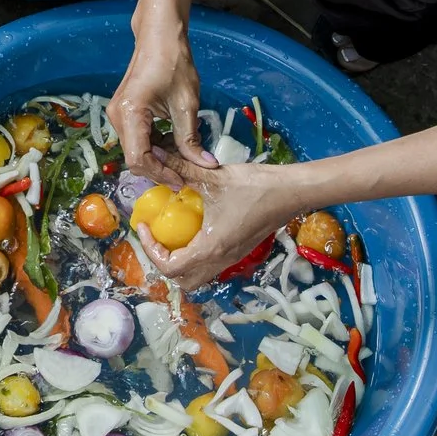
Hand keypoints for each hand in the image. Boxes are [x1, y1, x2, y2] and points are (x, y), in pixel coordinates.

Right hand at [108, 25, 211, 170]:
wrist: (159, 36)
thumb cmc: (173, 63)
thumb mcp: (187, 104)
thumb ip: (190, 138)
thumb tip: (205, 165)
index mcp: (129, 113)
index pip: (139, 159)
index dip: (161, 174)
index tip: (183, 181)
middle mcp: (116, 117)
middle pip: (135, 158)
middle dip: (161, 169)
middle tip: (187, 174)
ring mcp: (117, 114)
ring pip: (136, 150)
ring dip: (159, 158)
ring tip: (185, 158)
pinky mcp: (123, 112)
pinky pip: (137, 138)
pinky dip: (155, 146)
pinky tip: (174, 143)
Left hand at [134, 157, 312, 289]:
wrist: (292, 191)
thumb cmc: (254, 186)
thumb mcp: (212, 177)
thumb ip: (179, 168)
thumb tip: (153, 155)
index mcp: (211, 248)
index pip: (170, 267)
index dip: (150, 250)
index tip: (144, 226)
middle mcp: (221, 260)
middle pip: (182, 280)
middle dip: (163, 261)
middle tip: (156, 235)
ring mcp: (232, 258)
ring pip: (198, 275)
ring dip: (180, 261)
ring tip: (172, 233)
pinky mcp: (240, 251)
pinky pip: (210, 265)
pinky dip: (195, 255)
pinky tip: (194, 228)